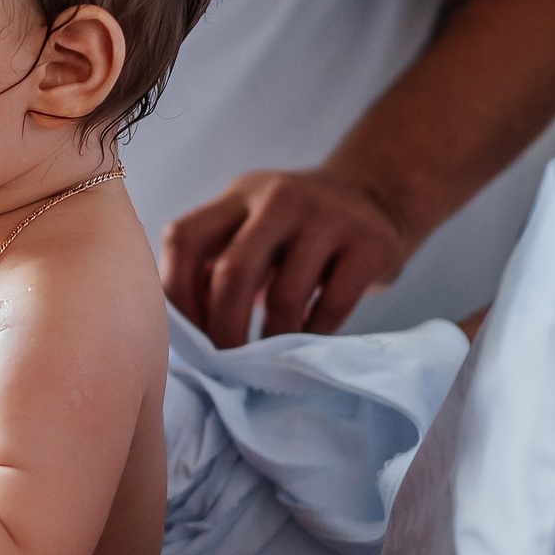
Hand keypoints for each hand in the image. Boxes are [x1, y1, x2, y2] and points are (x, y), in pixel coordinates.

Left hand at [163, 166, 416, 347]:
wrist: (378, 192)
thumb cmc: (297, 229)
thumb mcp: (251, 228)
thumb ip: (216, 264)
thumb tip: (182, 329)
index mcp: (238, 196)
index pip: (184, 238)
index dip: (176, 293)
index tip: (186, 332)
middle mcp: (279, 198)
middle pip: (233, 272)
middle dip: (223, 329)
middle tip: (226, 362)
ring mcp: (329, 216)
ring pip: (285, 297)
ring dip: (272, 340)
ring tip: (269, 358)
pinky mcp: (371, 243)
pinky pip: (331, 305)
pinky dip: (314, 333)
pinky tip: (308, 338)